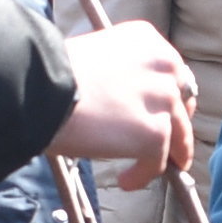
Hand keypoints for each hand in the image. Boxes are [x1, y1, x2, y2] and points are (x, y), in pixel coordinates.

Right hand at [49, 20, 197, 188]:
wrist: (39, 90)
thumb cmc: (53, 76)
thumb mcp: (97, 58)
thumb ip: (122, 73)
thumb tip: (128, 103)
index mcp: (149, 40)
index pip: (172, 74)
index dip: (168, 99)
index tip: (159, 115)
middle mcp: (164, 64)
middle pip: (182, 104)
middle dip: (174, 125)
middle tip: (163, 146)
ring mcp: (163, 99)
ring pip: (176, 136)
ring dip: (161, 156)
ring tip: (140, 170)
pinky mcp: (155, 133)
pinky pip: (158, 162)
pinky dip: (142, 175)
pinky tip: (126, 181)